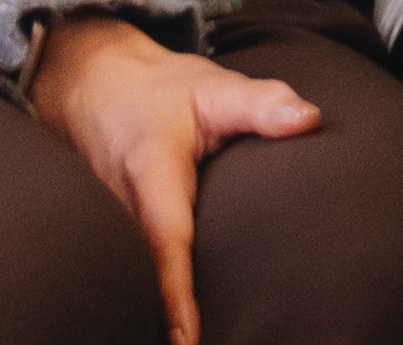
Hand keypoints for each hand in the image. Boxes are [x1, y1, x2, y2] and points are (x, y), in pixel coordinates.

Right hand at [29, 13, 318, 344]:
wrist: (92, 84)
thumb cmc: (161, 91)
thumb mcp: (213, 86)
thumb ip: (263, 103)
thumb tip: (310, 120)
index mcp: (150, 173)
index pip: (166, 242)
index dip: (176, 294)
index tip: (186, 340)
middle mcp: (120, 208)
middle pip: (143, 274)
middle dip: (165, 317)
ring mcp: (107, 225)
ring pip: (131, 275)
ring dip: (153, 308)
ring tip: (191, 342)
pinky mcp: (106, 233)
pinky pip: (128, 268)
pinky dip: (150, 292)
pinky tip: (176, 323)